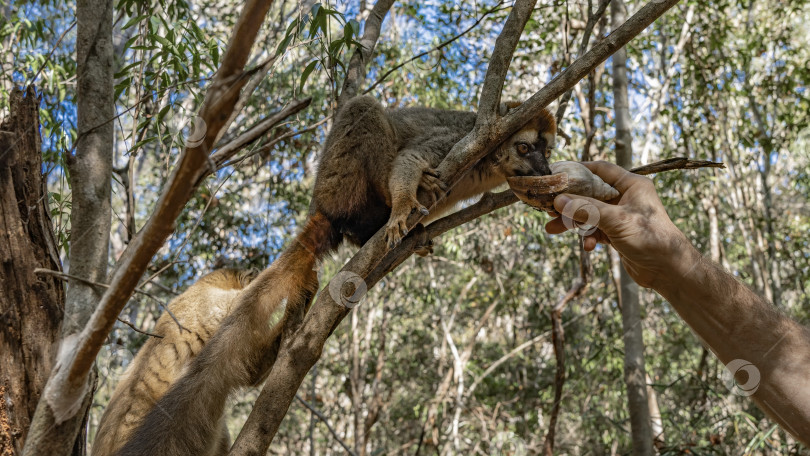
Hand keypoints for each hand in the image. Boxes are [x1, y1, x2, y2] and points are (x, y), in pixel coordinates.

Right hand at [545, 161, 694, 288]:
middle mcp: (626, 197)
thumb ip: (587, 209)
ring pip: (589, 213)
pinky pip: (596, 229)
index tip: (556, 174)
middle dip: (569, 201)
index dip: (578, 170)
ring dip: (573, 221)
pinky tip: (588, 246)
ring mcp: (621, 216)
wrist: (669, 270)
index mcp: (631, 185)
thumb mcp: (616, 221)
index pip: (600, 169)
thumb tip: (559, 200)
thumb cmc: (651, 238)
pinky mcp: (618, 233)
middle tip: (548, 206)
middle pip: (590, 193)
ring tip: (553, 228)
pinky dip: (589, 236)